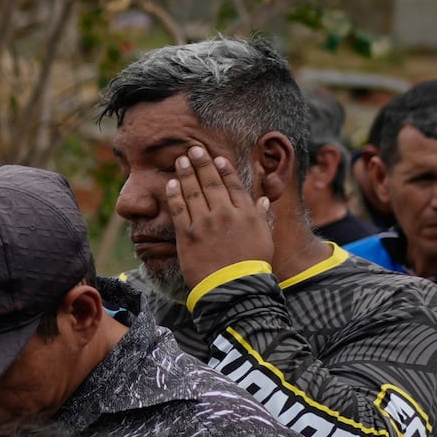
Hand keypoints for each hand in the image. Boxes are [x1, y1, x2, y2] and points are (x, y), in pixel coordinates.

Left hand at [162, 147, 276, 282]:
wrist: (234, 287)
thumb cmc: (252, 264)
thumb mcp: (264, 237)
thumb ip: (261, 215)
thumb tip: (263, 198)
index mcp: (246, 213)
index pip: (234, 185)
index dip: (224, 169)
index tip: (217, 157)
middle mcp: (226, 213)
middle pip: (211, 183)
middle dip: (202, 164)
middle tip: (194, 150)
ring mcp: (205, 223)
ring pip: (194, 192)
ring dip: (186, 174)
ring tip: (181, 161)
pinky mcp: (188, 235)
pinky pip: (179, 210)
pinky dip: (175, 195)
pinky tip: (171, 183)